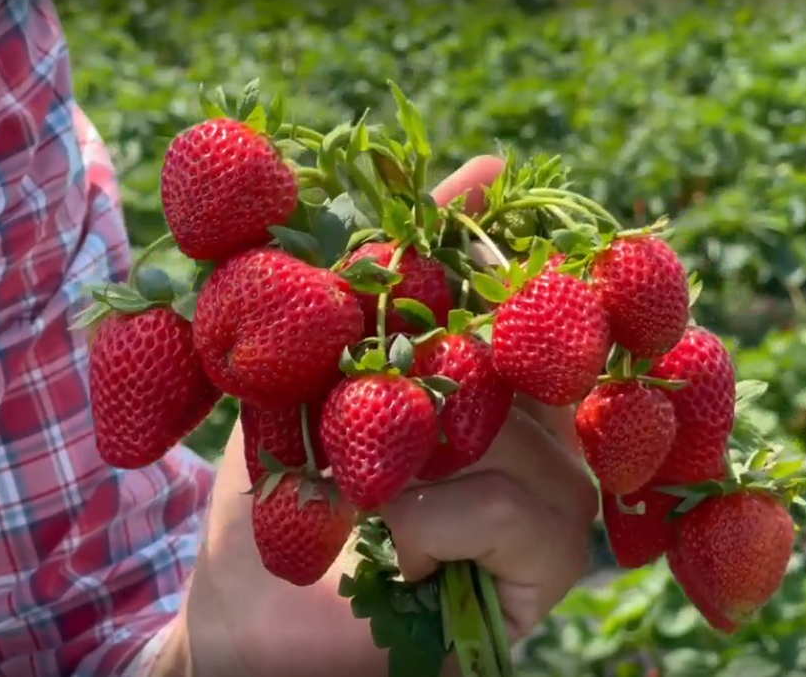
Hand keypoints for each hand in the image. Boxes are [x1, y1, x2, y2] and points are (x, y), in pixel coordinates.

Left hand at [160, 156, 598, 676]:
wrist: (252, 637)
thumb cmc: (275, 511)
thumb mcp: (309, 385)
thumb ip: (369, 296)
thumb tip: (458, 175)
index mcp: (488, 393)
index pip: (522, 298)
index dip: (505, 244)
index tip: (492, 174)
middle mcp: (534, 438)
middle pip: (532, 358)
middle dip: (449, 361)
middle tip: (373, 392)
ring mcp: (553, 505)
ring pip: (527, 432)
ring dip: (419, 454)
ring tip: (368, 493)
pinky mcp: (549, 570)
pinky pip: (520, 509)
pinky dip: (437, 520)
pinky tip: (400, 551)